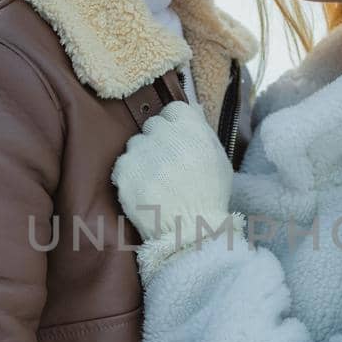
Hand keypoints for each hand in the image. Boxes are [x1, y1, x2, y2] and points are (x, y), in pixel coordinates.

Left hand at [111, 100, 244, 282]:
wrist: (190, 232)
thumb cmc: (209, 198)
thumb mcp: (219, 160)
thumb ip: (202, 133)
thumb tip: (190, 110)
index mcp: (193, 129)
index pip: (173, 109)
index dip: (174, 125)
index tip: (176, 140)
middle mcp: (166, 136)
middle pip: (152, 125)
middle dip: (157, 141)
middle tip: (166, 164)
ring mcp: (143, 154)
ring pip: (135, 144)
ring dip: (142, 158)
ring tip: (155, 181)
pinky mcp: (124, 172)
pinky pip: (122, 164)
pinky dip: (129, 175)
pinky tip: (143, 190)